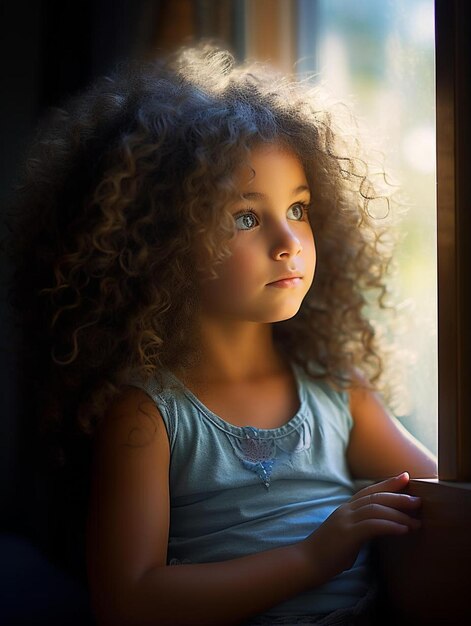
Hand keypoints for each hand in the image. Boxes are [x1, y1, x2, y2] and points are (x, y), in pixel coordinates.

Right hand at [301, 472, 420, 583]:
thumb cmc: (326, 553)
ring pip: (376, 509)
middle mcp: (346, 510)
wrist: (306, 562)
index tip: (406, 477)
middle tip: (418, 500)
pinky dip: (390, 526)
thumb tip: (378, 530)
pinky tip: (403, 530)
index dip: (387, 483)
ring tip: (416, 522)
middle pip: (375, 497)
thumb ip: (359, 528)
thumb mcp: (345, 535)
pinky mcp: (347, 534)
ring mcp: (346, 520)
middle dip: (399, 496)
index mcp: (345, 509)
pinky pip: (372, 525)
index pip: (368, 491)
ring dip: (399, 514)